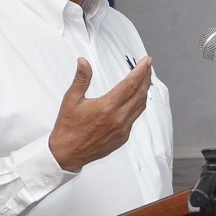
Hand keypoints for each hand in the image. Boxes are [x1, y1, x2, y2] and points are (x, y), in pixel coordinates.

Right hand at [49, 56, 153, 171]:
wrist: (67, 153)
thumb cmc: (68, 128)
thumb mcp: (71, 100)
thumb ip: (81, 79)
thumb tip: (83, 62)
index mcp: (106, 107)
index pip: (130, 84)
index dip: (141, 70)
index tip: (147, 61)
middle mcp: (118, 119)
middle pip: (140, 93)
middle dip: (146, 77)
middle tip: (148, 66)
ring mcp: (122, 130)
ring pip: (140, 106)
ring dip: (144, 91)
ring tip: (144, 80)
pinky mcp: (123, 138)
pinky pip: (135, 118)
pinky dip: (138, 105)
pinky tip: (135, 99)